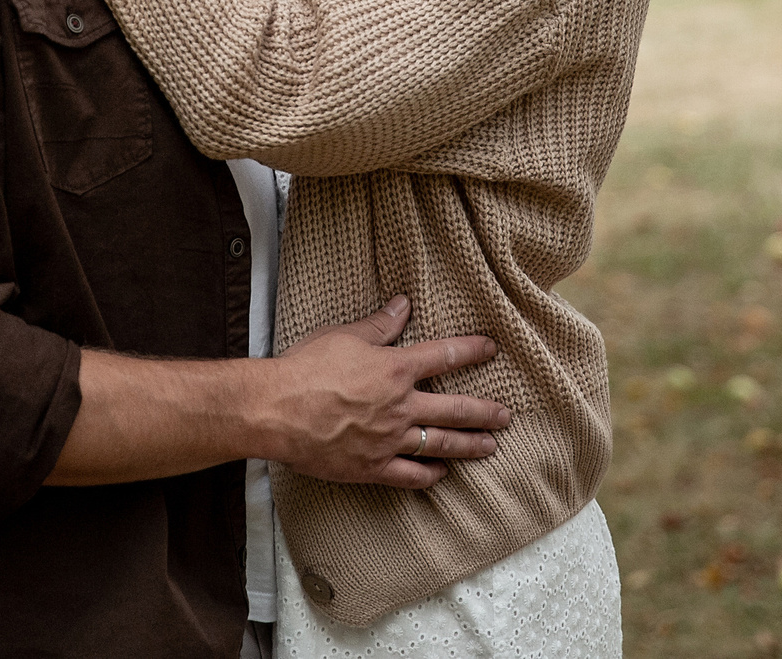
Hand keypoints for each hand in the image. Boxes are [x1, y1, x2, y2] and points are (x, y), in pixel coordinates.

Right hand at [263, 296, 511, 489]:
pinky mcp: (372, 468)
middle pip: (455, 409)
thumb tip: (402, 305)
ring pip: (440, 444)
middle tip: (505, 415)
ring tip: (489, 447)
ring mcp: (389, 441)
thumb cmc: (306, 369)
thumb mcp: (344, 336)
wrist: (276, 411)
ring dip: (469, 445)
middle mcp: (400, 406)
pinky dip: (430, 475)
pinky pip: (410, 475)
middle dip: (484, 412)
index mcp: (395, 369)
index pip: (443, 356)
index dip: (470, 350)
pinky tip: (442, 474)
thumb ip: (379, 325)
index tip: (491, 349)